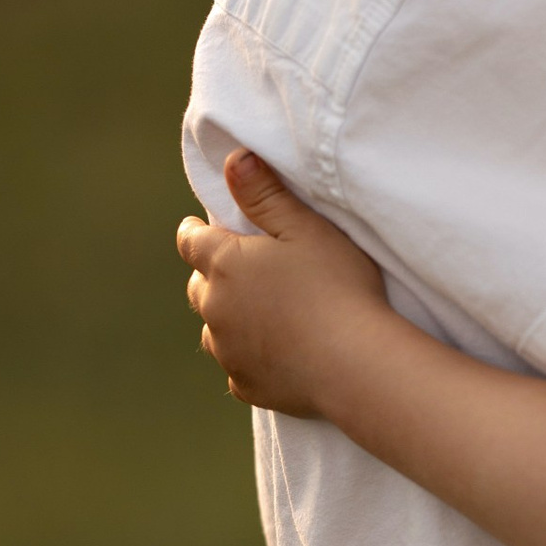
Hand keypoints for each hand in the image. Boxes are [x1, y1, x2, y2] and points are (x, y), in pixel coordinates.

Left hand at [177, 149, 388, 415]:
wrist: (356, 365)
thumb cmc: (338, 288)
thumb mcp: (307, 228)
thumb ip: (266, 194)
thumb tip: (233, 160)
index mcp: (224, 264)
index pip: (190, 241)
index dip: (195, 232)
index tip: (201, 228)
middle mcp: (215, 308)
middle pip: (197, 287)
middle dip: (212, 276)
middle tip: (241, 271)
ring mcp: (228, 351)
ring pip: (213, 330)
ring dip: (227, 319)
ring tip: (257, 316)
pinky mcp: (246, 385)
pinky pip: (235, 369)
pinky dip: (246, 359)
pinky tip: (271, 355)